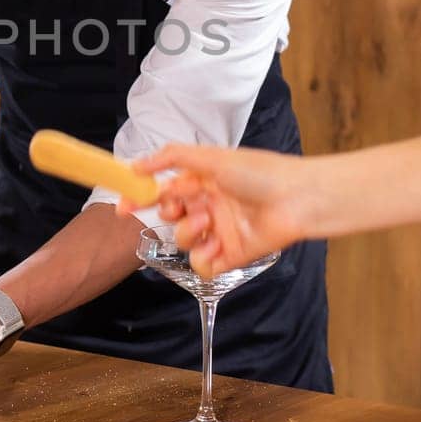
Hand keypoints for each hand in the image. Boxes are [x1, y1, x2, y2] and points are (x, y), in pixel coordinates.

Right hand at [117, 144, 308, 275]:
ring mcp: (219, 232)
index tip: (123, 207)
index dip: (141, 198)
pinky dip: (204, 258)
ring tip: (208, 220)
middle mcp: (209, 206)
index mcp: (203, 182)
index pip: (163, 191)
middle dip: (168, 214)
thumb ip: (171, 158)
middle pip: (171, 217)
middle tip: (179, 206)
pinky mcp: (231, 255)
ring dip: (189, 232)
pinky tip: (215, 245)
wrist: (297, 199)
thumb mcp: (211, 157)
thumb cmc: (261, 173)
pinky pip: (204, 265)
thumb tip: (136, 164)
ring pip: (185, 241)